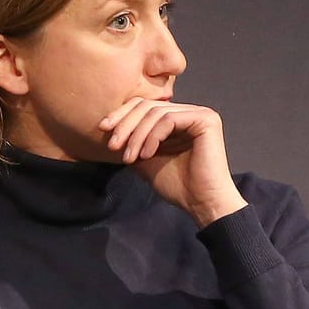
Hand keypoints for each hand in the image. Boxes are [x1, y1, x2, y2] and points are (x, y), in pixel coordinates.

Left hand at [99, 98, 246, 225]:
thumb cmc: (177, 185)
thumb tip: (108, 126)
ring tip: (129, 157)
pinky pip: (169, 119)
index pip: (144, 106)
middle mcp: (189, 112)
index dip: (121, 115)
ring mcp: (199, 113)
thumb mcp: (144, 158)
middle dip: (125, 125)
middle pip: (147, 105)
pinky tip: (147, 155)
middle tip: (112, 146)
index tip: (103, 131)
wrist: (201, 202)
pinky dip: (152, 136)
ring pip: (155, 112)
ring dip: (136, 135)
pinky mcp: (205, 119)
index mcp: (176, 118)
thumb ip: (131, 140)